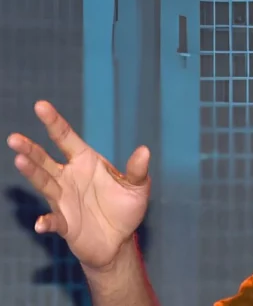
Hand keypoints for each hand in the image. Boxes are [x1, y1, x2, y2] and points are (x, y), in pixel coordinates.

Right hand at [7, 101, 150, 270]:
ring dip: (32, 173)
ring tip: (20, 161)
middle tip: (15, 138)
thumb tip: (144, 150)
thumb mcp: (137, 187)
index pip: (66, 137)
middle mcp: (69, 177)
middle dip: (30, 149)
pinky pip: (53, 221)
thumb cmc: (125, 208)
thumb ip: (138, 170)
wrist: (119, 240)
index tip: (41, 105)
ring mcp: (63, 200)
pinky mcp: (65, 223)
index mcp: (86, 162)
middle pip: (45, 160)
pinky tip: (41, 223)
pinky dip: (47, 222)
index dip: (53, 122)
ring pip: (43, 183)